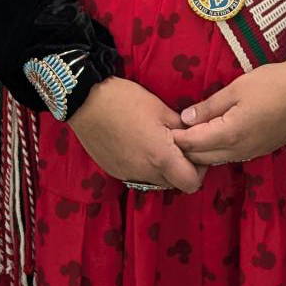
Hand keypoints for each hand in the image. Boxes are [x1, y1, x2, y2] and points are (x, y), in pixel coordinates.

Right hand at [68, 77, 205, 192]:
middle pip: (175, 184)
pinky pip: (139, 176)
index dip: (199, 169)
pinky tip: (140, 145)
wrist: (86, 102)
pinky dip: (145, 166)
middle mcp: (145, 173)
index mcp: (161, 157)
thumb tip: (196, 136)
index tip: (195, 151)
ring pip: (156, 181)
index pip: (192, 182)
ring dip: (163, 169)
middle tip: (179, 146)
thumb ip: (182, 128)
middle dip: (182, 168)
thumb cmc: (125, 101)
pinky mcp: (114, 171)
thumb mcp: (160, 109)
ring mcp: (128, 174)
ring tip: (158, 144)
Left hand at [175, 55, 285, 166]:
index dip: (176, 138)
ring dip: (202, 151)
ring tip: (190, 135)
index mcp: (231, 135)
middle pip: (204, 158)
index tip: (163, 129)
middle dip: (186, 149)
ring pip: (219, 159)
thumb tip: (185, 118)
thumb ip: (209, 106)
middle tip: (172, 134)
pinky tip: (215, 137)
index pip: (194, 144)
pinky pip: (234, 156)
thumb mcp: (236, 88)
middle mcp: (241, 151)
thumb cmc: (273, 83)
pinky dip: (219, 150)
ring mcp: (253, 153)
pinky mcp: (263, 149)